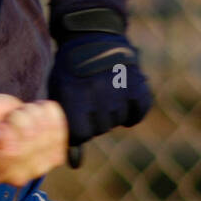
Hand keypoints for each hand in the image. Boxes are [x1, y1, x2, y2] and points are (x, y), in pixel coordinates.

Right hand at [0, 93, 67, 187]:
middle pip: (30, 135)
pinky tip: (35, 116)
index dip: (7, 131)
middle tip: (8, 121)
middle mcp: (17, 176)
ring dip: (32, 115)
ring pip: (45, 128)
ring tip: (20, 118)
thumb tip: (1, 139)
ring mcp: (39, 168)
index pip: (10, 152)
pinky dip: (47, 114)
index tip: (1, 126)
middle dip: (18, 119)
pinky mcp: (55, 157)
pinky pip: (59, 126)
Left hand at [47, 31, 151, 145]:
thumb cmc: (71, 69)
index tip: (77, 112)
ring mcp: (120, 91)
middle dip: (95, 117)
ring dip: (112, 110)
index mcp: (74, 98)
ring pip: (118, 120)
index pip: (81, 134)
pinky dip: (131, 108)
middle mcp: (98, 96)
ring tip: (104, 87)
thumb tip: (75, 165)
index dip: (79, 127)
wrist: (93, 35)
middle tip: (91, 93)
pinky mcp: (139, 87)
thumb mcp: (61, 94)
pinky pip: (137, 114)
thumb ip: (67, 127)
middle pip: (100, 128)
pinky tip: (121, 92)